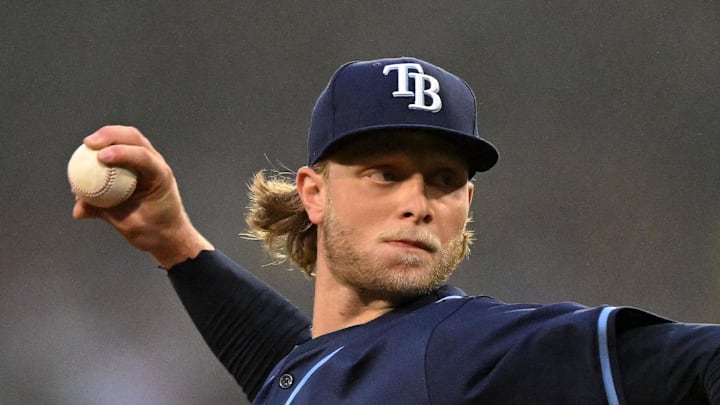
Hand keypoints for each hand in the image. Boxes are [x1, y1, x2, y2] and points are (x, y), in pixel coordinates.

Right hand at [72, 125, 212, 267]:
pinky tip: (89, 152)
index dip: (122, 153)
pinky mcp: (140, 164)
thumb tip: (77, 210)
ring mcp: (150, 161)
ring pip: (129, 138)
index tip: (101, 157)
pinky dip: (107, 146)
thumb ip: (104, 213)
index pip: (143, 157)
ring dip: (108, 135)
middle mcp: (157, 164)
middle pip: (134, 138)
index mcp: (160, 177)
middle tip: (88, 143)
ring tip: (87, 143)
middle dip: (110, 135)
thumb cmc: (153, 231)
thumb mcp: (128, 225)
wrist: (168, 234)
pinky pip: (122, 149)